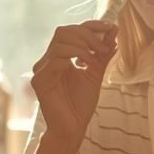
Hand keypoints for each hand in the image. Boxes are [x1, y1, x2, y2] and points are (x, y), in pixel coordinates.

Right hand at [31, 21, 116, 146]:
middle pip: (64, 31)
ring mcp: (42, 69)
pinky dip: (73, 58)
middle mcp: (49, 59)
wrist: (73, 127)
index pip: (73, 30)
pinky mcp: (40, 80)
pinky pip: (55, 60)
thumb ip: (102, 54)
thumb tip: (113, 32)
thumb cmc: (81, 104)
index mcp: (61, 55)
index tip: (111, 27)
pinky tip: (85, 67)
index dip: (91, 25)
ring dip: (83, 47)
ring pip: (60, 42)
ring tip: (96, 59)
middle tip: (103, 48)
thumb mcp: (96, 73)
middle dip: (88, 35)